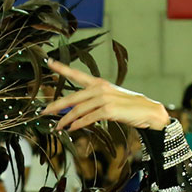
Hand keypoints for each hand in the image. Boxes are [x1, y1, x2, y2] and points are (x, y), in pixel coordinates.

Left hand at [40, 59, 170, 131]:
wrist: (149, 111)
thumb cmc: (128, 107)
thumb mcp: (109, 101)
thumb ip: (91, 104)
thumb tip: (72, 114)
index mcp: (99, 83)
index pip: (77, 74)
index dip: (62, 68)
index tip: (49, 62)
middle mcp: (100, 88)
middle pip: (72, 97)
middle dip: (55, 105)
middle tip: (43, 111)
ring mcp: (104, 99)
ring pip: (78, 110)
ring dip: (65, 120)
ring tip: (57, 127)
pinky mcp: (109, 110)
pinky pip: (88, 118)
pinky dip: (78, 124)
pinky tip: (72, 129)